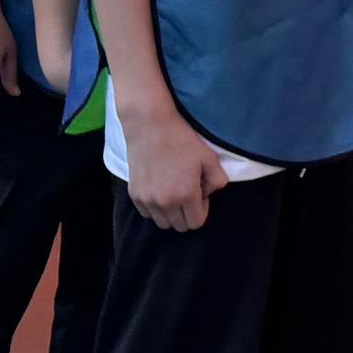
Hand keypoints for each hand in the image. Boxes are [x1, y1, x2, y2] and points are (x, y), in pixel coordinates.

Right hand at [115, 90, 234, 228]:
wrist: (150, 126)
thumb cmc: (181, 140)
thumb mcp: (209, 158)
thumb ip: (218, 181)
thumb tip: (208, 194)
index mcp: (186, 195)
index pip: (196, 223)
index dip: (201, 210)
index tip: (200, 193)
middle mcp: (165, 203)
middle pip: (180, 226)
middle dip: (187, 213)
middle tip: (187, 192)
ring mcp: (147, 200)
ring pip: (163, 223)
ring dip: (171, 213)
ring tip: (173, 191)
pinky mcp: (134, 195)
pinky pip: (148, 214)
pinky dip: (155, 208)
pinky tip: (160, 189)